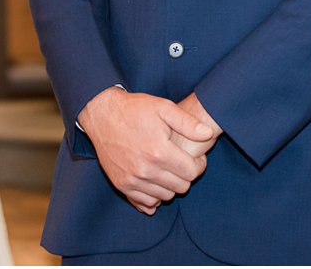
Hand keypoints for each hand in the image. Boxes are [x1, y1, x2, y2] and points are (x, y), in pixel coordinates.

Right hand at [76, 87, 212, 214]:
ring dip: (171, 185)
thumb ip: (188, 123)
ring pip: (165, 196)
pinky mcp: (121, 185)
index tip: (196, 157)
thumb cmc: (135, 109)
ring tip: (168, 168)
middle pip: (181, 187)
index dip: (199, 165)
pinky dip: (154, 195)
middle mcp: (145, 169)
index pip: (192, 172)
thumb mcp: (164, 107)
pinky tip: (156, 181)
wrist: (102, 115)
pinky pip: (146, 202)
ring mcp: (132, 179)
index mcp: (159, 151)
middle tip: (182, 162)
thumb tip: (208, 133)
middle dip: (186, 175)